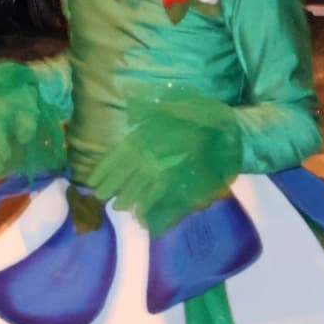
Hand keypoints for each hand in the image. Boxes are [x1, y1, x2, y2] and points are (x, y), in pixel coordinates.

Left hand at [81, 96, 241, 231]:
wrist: (231, 132)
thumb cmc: (201, 116)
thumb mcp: (173, 107)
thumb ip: (149, 111)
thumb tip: (129, 108)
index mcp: (151, 136)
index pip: (121, 155)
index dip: (105, 169)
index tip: (93, 180)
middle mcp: (157, 155)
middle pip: (129, 175)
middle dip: (113, 187)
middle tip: (100, 197)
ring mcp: (171, 171)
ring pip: (144, 189)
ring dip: (130, 199)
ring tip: (120, 207)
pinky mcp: (185, 184)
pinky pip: (164, 200)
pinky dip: (153, 209)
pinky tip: (144, 217)